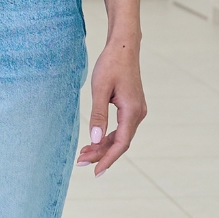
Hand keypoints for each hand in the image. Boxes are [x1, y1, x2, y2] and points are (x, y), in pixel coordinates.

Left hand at [76, 7, 145, 175]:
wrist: (124, 46)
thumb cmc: (111, 64)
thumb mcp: (100, 88)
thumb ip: (98, 115)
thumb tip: (94, 139)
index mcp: (132, 112)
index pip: (121, 143)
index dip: (108, 159)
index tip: (95, 171)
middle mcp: (137, 114)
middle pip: (120, 142)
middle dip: (101, 153)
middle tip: (80, 162)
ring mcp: (136, 110)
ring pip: (120, 135)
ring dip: (103, 145)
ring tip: (84, 153)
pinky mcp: (131, 106)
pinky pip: (120, 127)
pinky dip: (108, 134)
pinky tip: (95, 139)